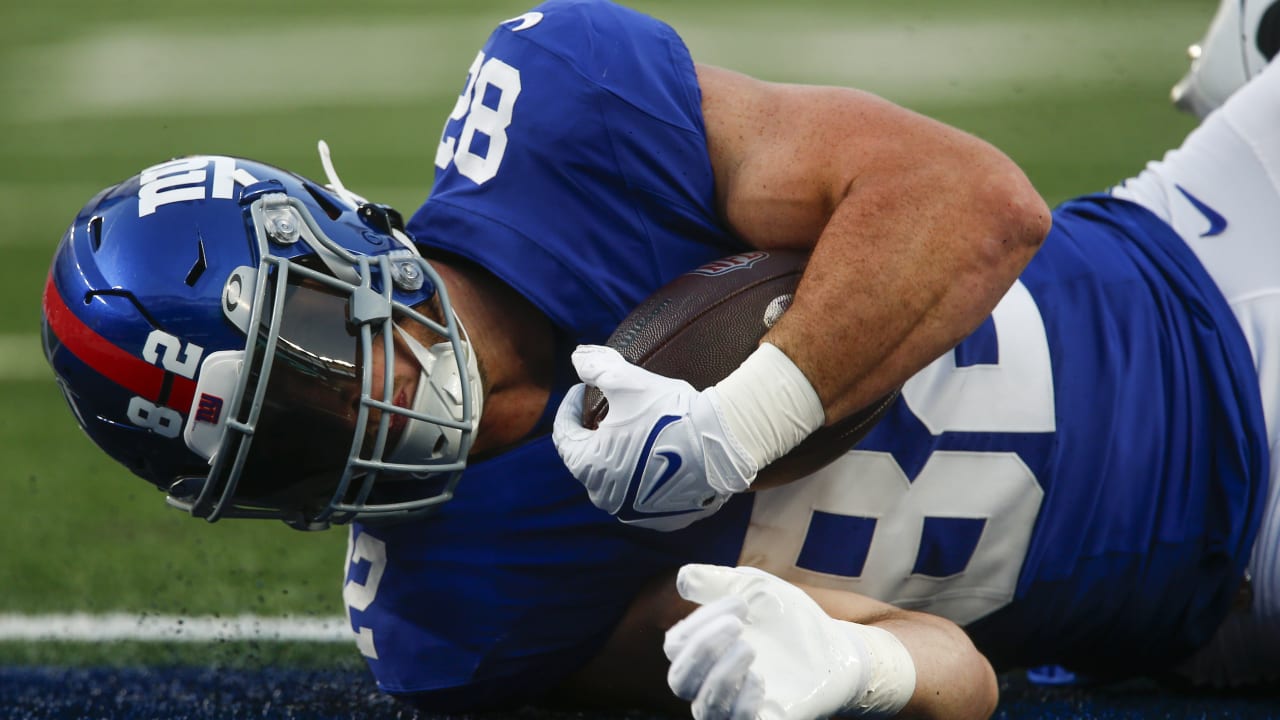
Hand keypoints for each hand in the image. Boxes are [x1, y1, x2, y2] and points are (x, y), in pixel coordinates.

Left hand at [552, 345, 756, 530]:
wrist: (724, 440)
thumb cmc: (669, 412)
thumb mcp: (627, 382)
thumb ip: (596, 369)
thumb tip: (578, 359)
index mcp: (590, 467)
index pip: (564, 435)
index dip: (569, 408)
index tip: (581, 390)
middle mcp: (606, 497)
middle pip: (589, 461)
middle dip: (593, 435)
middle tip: (605, 412)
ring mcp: (636, 512)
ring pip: (616, 481)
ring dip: (618, 458)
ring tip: (631, 434)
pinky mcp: (663, 519)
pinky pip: (644, 495)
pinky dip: (643, 477)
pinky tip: (654, 456)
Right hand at [664, 564, 872, 719]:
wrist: (834, 645)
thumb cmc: (787, 618)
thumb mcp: (753, 589)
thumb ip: (717, 581)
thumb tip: (682, 579)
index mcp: (704, 650)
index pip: (676, 645)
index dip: (698, 622)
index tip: (739, 602)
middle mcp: (712, 681)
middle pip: (679, 681)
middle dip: (701, 649)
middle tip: (737, 625)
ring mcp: (735, 705)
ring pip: (703, 708)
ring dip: (721, 675)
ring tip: (750, 649)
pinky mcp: (763, 719)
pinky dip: (742, 702)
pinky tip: (760, 678)